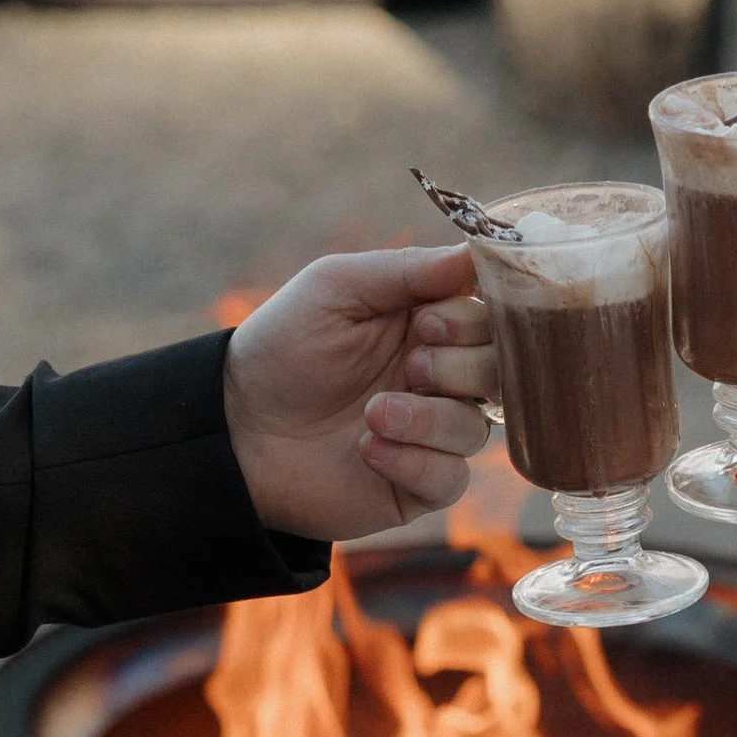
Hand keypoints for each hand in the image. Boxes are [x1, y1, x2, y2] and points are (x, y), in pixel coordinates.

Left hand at [224, 242, 495, 535]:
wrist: (236, 429)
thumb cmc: (282, 348)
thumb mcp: (336, 288)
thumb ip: (406, 269)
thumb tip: (474, 252)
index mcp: (429, 323)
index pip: (491, 317)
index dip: (472, 321)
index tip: (426, 324)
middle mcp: (440, 377)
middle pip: (500, 372)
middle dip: (460, 367)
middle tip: (411, 365)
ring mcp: (431, 433)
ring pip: (477, 428)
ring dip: (430, 418)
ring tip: (373, 413)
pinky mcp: (417, 484)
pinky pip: (451, 477)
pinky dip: (415, 461)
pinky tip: (367, 449)